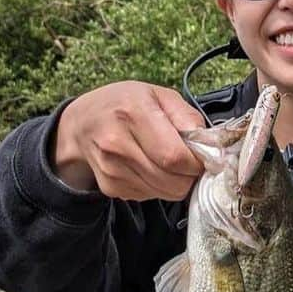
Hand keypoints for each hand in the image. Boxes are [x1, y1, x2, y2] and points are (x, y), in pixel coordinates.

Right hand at [52, 81, 204, 199]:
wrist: (83, 123)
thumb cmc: (126, 104)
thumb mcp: (159, 95)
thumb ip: (187, 117)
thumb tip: (209, 146)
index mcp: (133, 113)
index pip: (175, 157)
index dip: (196, 163)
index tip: (202, 156)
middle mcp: (117, 143)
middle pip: (172, 181)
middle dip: (189, 175)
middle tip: (188, 161)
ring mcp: (111, 169)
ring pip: (164, 193)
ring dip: (175, 182)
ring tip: (166, 160)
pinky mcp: (110, 187)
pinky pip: (150, 196)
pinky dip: (158, 186)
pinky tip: (148, 166)